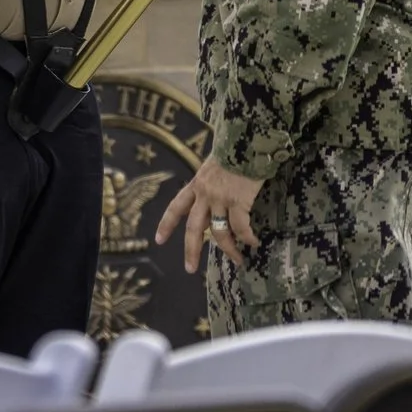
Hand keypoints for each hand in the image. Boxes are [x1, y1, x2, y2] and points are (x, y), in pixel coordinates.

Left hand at [153, 155, 261, 272]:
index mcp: (196, 185)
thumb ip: (210, 185)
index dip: (166, 224)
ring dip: (229, 250)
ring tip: (238, 260)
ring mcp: (221, 198)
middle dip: (191, 250)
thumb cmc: (233, 151)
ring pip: (219, 233)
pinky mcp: (239, 201)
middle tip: (190, 269)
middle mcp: (204, 194)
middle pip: (193, 228)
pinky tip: (253, 243)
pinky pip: (241, 227)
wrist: (246, 142)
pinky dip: (247, 238)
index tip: (158, 240)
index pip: (176, 207)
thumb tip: (213, 202)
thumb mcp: (213, 167)